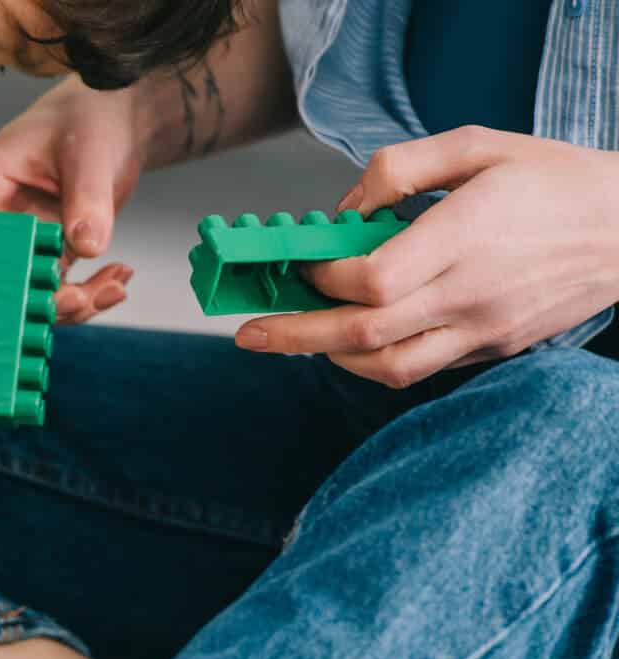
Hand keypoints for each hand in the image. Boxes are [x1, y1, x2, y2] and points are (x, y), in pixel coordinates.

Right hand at [0, 76, 140, 323]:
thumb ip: (87, 197)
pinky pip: (57, 292)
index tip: (3, 300)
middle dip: (28, 304)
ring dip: (69, 307)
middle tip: (78, 301)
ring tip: (114, 287)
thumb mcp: (90, 150)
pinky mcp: (50, 254)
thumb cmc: (90, 116)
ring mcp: (22, 242)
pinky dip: (90, 296)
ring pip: (26, 297)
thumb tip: (87, 246)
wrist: (117, 115)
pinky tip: (119, 277)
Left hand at [235, 128, 618, 386]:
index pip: (372, 281)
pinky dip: (374, 361)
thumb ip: (400, 168)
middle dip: (295, 336)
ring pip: (388, 368)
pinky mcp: (491, 349)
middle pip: (365, 333)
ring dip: (331, 357)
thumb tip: (342, 207)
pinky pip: (418, 369)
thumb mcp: (478, 145)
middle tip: (250, 332)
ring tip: (295, 338)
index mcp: (465, 237)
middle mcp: (471, 293)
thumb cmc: (553, 180)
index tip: (300, 265)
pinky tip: (350, 340)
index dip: (323, 279)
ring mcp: (482, 329)